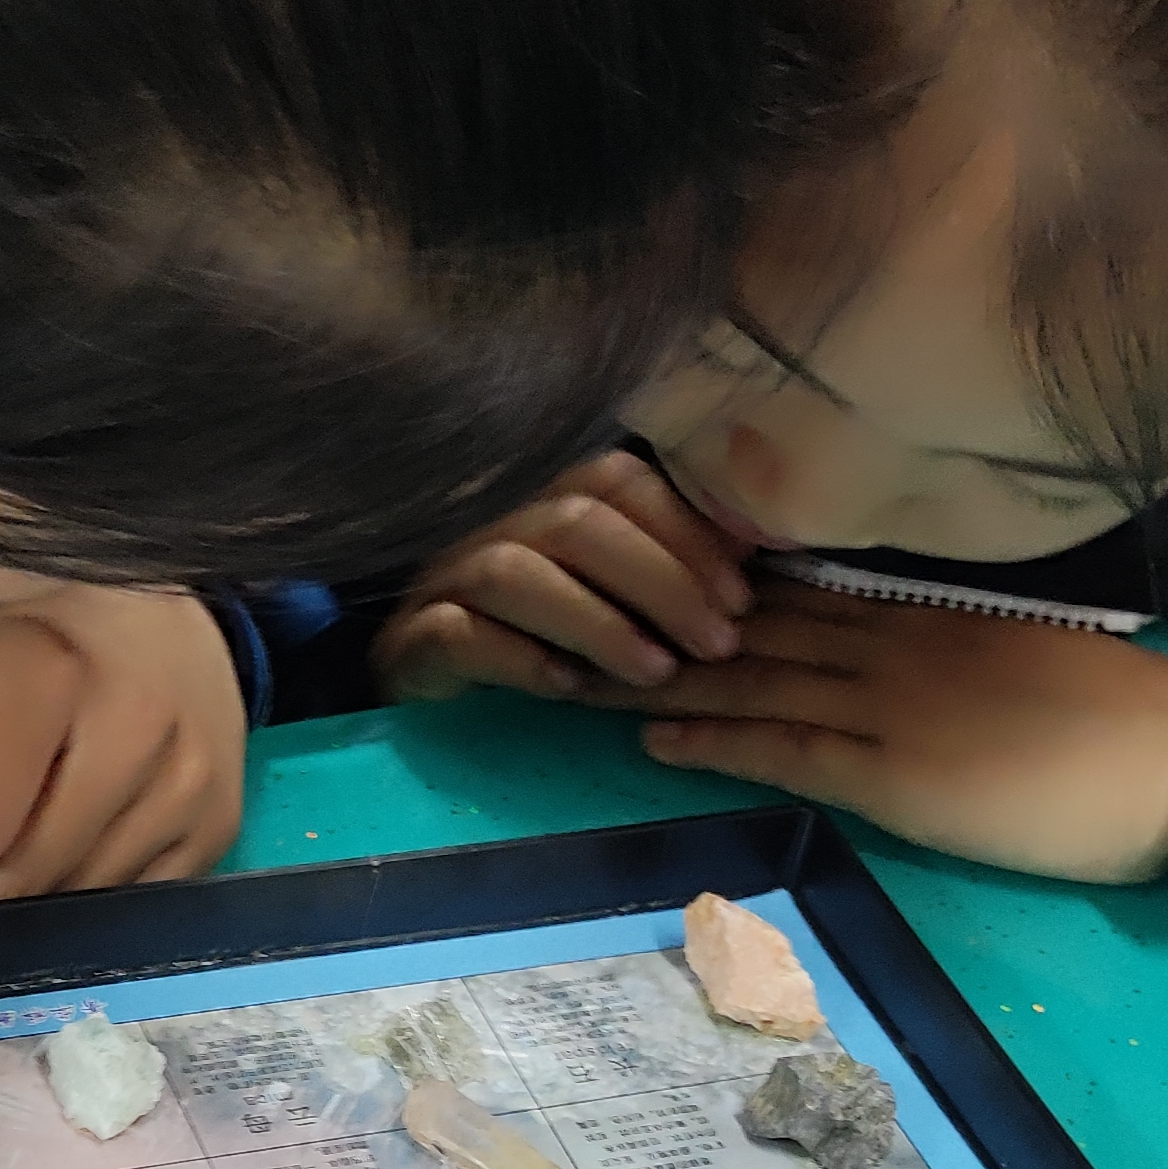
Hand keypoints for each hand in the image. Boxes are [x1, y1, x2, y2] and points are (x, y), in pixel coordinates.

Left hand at [0, 586, 246, 902]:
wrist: (159, 612)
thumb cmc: (30, 641)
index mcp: (50, 673)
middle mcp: (137, 727)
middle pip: (21, 880)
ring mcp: (190, 781)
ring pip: (74, 903)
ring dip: (22, 892)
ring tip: (12, 832)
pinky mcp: (221, 824)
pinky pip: (128, 906)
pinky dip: (82, 891)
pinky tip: (71, 837)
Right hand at [374, 449, 755, 698]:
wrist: (426, 688)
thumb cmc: (539, 640)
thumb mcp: (612, 598)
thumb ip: (669, 564)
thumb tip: (756, 541)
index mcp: (548, 506)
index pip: (617, 480)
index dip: (685, 531)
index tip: (741, 597)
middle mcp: (496, 529)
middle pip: (576, 522)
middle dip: (660, 581)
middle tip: (717, 644)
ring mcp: (446, 582)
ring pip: (514, 572)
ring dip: (597, 620)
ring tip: (657, 671)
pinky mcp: (411, 641)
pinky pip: (458, 634)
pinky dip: (518, 658)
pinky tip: (567, 687)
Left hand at [582, 582, 1167, 883]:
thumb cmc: (1119, 717)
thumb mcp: (1019, 655)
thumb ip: (945, 647)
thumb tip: (887, 649)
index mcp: (923, 612)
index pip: (791, 588)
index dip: (706, 583)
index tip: (639, 573)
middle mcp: (891, 644)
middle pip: (747, 624)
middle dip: (656, 620)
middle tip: (576, 614)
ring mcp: (890, 705)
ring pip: (749, 679)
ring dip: (659, 678)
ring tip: (580, 675)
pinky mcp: (897, 774)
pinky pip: (785, 749)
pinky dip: (715, 740)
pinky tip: (654, 738)